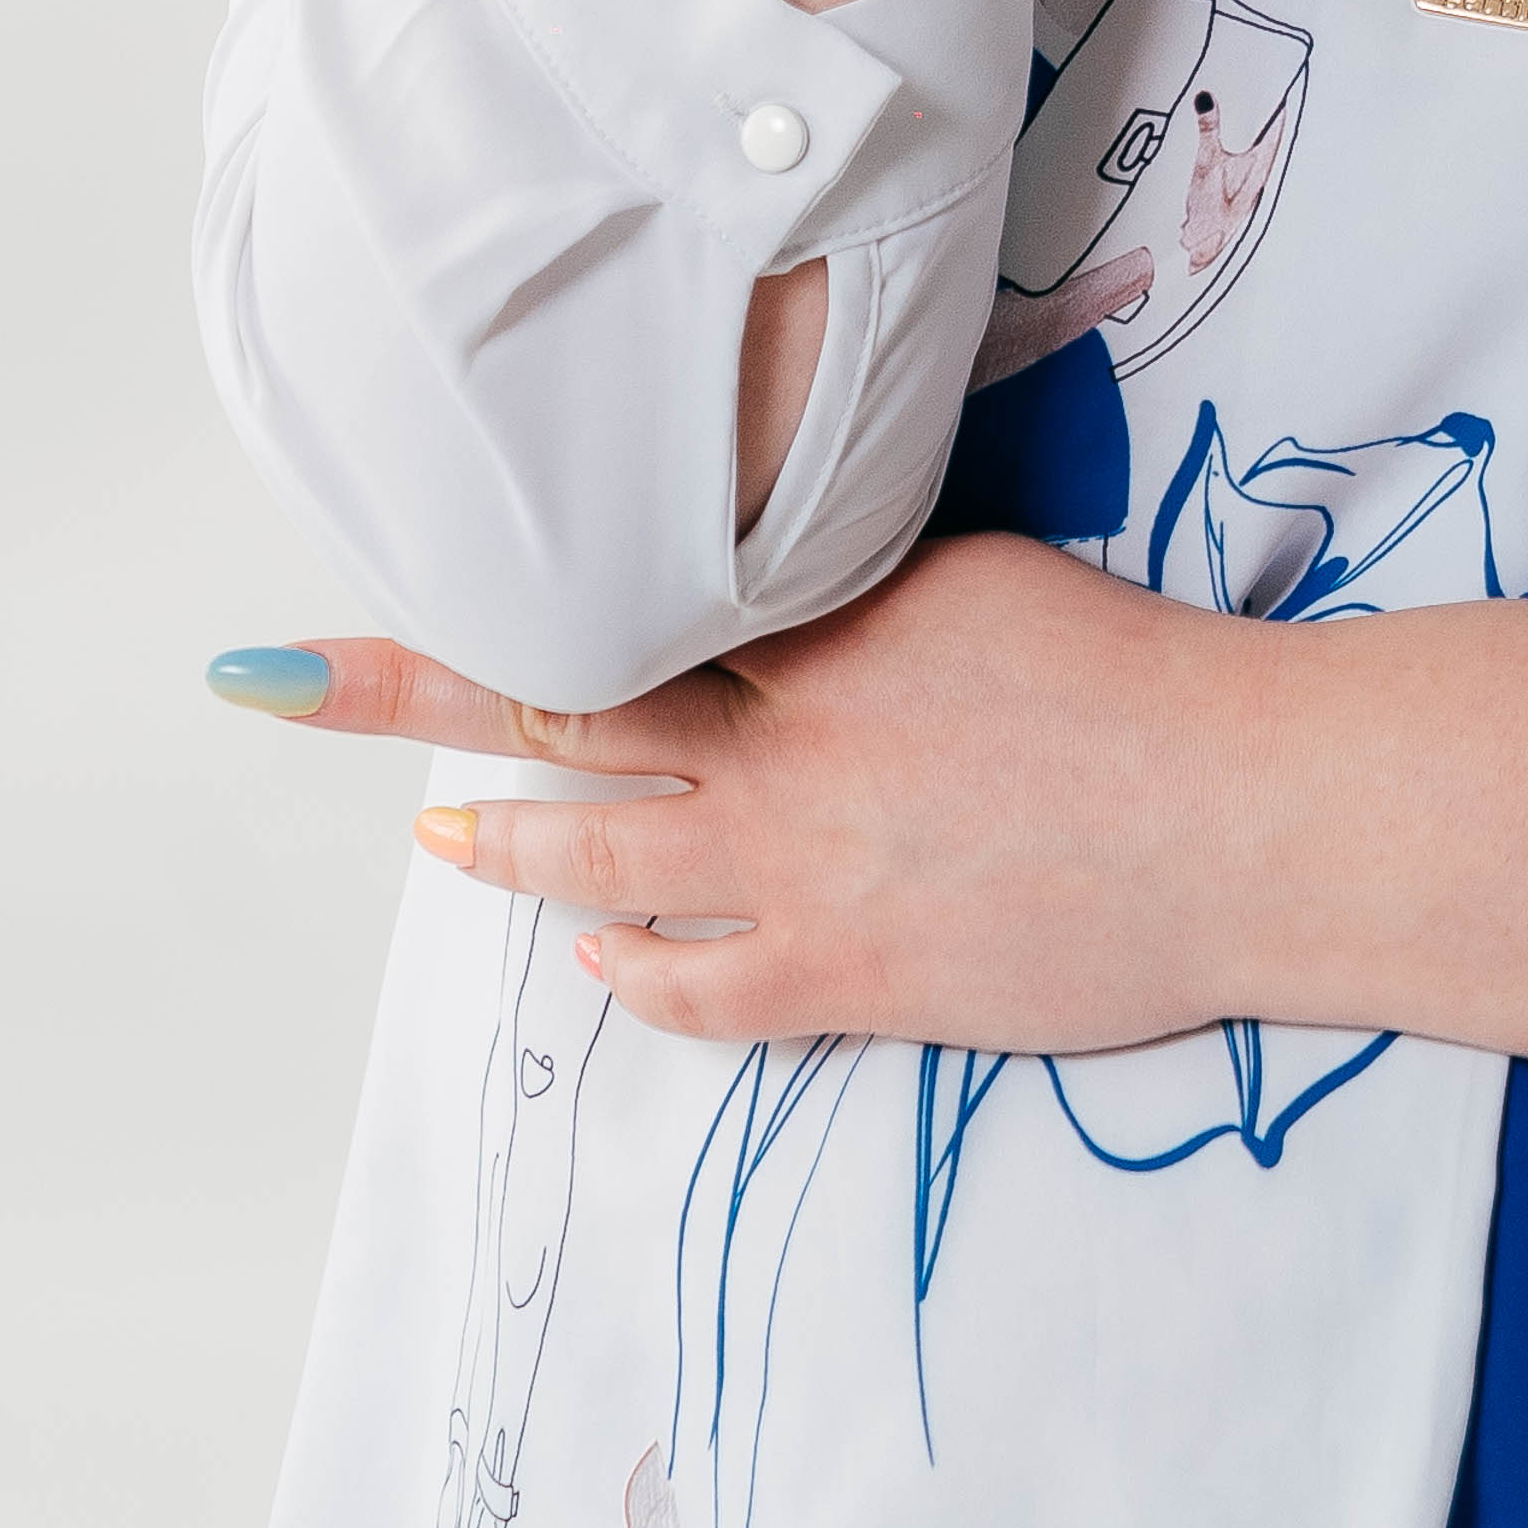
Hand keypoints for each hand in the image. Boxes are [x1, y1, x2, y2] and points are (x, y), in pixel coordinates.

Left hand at [304, 534, 1259, 1048]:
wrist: (1241, 811)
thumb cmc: (1142, 676)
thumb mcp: (984, 577)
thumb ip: (865, 579)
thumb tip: (785, 571)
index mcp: (832, 611)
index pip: (634, 581)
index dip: (510, 572)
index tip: (400, 539)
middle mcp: (794, 729)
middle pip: (568, 697)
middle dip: (413, 686)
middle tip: (286, 675)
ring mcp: (810, 858)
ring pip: (601, 850)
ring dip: (505, 841)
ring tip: (442, 837)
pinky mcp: (849, 970)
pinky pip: (693, 987)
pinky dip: (631, 972)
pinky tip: (602, 960)